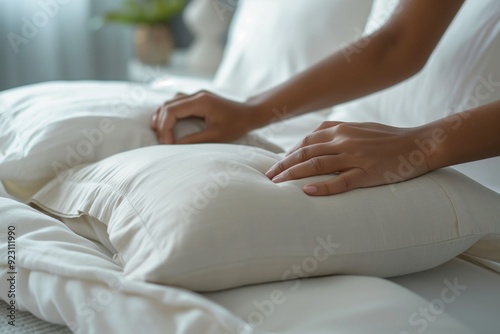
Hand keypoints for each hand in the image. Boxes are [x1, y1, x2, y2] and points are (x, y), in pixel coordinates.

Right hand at [151, 91, 254, 143]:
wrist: (250, 113)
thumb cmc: (236, 124)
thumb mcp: (216, 136)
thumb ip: (194, 140)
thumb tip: (174, 147)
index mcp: (200, 101)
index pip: (172, 111)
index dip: (164, 128)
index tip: (167, 144)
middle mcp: (196, 95)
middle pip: (167, 106)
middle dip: (161, 124)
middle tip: (162, 142)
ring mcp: (196, 95)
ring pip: (169, 103)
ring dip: (162, 117)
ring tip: (160, 134)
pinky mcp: (198, 100)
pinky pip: (176, 103)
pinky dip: (168, 113)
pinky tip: (166, 124)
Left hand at [265, 121, 430, 195]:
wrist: (419, 144)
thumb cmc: (388, 137)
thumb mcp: (359, 127)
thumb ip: (336, 131)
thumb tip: (312, 140)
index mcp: (341, 130)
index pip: (306, 141)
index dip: (288, 153)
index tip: (277, 165)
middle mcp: (345, 141)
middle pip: (306, 153)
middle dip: (283, 165)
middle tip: (268, 177)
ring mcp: (356, 157)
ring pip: (317, 165)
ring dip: (293, 174)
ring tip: (277, 185)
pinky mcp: (368, 173)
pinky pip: (342, 182)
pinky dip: (323, 187)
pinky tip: (307, 191)